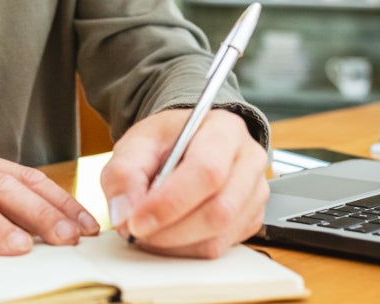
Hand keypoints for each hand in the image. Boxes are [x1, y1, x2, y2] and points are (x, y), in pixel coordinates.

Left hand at [100, 109, 268, 257]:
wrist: (186, 143)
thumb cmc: (167, 141)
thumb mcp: (136, 144)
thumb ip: (123, 173)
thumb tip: (125, 212)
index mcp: (224, 130)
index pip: (207, 171)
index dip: (170, 202)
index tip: (136, 221)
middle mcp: (249, 160)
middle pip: (219, 210)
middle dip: (170, 230)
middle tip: (135, 231)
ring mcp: (255, 193)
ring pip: (220, 235)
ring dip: (175, 243)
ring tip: (148, 230)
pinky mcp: (250, 220)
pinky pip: (220, 247)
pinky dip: (187, 249)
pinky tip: (167, 233)